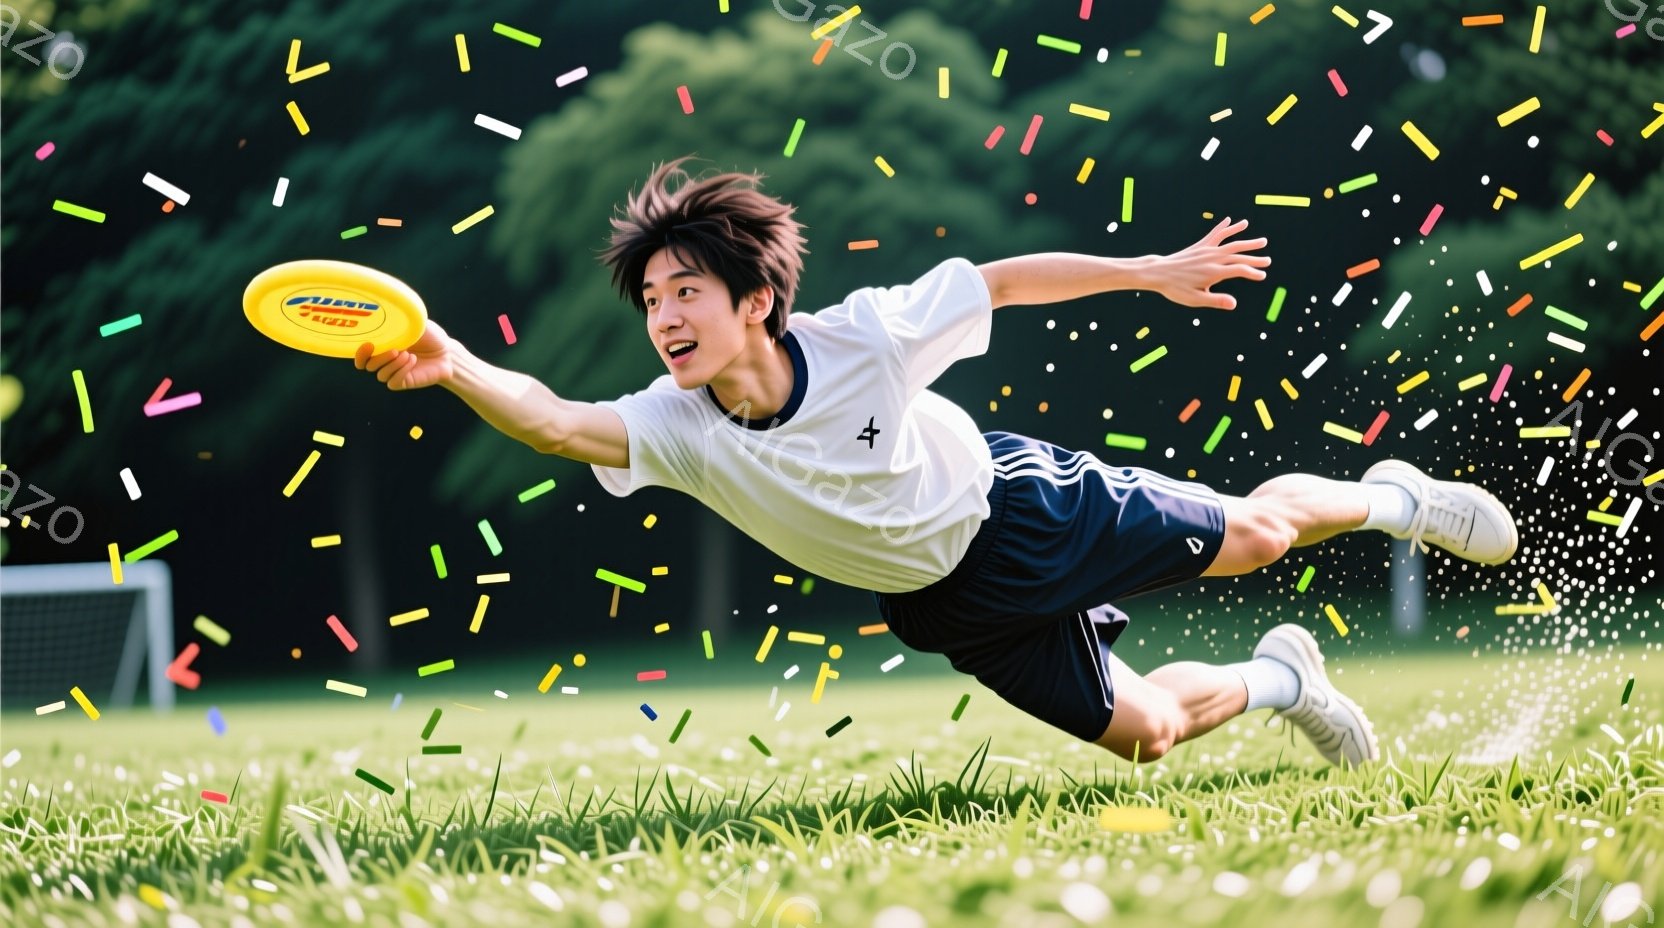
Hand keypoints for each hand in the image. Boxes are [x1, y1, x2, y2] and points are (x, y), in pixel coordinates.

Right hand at [355, 320, 455, 389]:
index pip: (361, 355)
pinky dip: (401, 371)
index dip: (359, 353)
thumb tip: (388, 308)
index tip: (368, 344)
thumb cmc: (431, 336)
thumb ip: (399, 319)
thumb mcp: (414, 323)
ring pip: (380, 375)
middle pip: (368, 366)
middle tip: (395, 350)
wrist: (448, 352)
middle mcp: (386, 360)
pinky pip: (393, 382)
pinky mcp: (404, 381)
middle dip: (379, 358)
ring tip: (408, 354)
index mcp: (383, 345)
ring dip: (393, 364)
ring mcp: (394, 372)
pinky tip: (413, 361)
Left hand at [1150, 217, 1270, 310]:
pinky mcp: (1199, 246)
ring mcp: (1206, 250)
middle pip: (1238, 256)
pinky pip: (1214, 234)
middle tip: (1268, 261)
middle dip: (1254, 258)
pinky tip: (1231, 220)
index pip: (1239, 270)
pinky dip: (1224, 227)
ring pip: (1231, 243)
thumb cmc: (1175, 289)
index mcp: (1213, 272)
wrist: (1157, 273)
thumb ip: (1216, 301)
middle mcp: (1211, 258)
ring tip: (1262, 241)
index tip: (1262, 276)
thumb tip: (1234, 304)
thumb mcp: (1195, 299)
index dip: (1252, 272)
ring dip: (1246, 241)